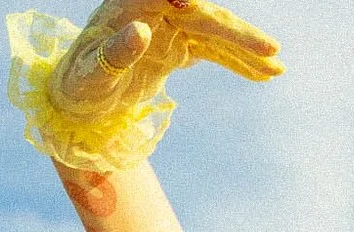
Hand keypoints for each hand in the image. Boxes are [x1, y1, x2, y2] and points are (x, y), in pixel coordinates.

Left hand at [50, 0, 280, 119]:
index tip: (201, 7)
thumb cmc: (77, 85)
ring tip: (277, 68)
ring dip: (246, 51)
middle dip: (238, 34)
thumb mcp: (91, 76)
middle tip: (272, 51)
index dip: (193, 2)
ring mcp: (170, 25)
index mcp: (132, 4)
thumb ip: (114, 54)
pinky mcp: (178, 44)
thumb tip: (141, 33)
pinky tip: (263, 75)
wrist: (76, 100)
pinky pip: (214, 51)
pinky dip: (237, 63)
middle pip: (204, 15)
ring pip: (215, 33)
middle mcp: (155, 8)